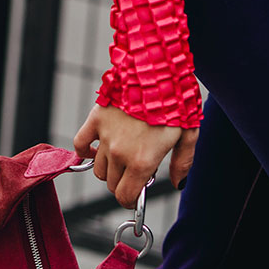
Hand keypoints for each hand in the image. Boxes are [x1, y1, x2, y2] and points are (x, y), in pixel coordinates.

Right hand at [73, 104, 198, 207]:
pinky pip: (80, 143)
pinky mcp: (96, 119)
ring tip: (123, 157)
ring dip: (109, 169)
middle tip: (136, 171)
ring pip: (99, 169)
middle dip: (123, 184)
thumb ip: (182, 162)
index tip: (134, 196)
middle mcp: (120, 152)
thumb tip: (179, 183)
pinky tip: (94, 151)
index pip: (125, 196)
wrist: (156, 67)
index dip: (130, 200)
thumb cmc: (175, 100)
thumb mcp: (188, 134)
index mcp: (143, 160)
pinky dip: (85, 151)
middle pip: (112, 184)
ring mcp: (105, 136)